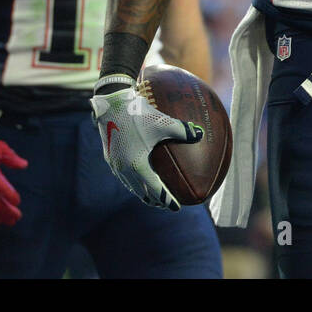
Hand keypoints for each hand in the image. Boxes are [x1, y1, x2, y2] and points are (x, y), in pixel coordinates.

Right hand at [90, 77, 198, 209]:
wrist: (111, 104)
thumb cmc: (138, 113)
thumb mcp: (164, 122)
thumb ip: (183, 131)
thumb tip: (201, 134)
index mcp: (137, 165)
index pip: (155, 190)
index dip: (166, 200)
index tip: (176, 208)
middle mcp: (124, 168)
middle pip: (141, 192)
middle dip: (155, 200)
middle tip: (166, 205)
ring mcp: (115, 164)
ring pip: (130, 185)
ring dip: (142, 193)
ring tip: (153, 196)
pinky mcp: (110, 156)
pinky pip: (123, 176)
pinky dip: (133, 182)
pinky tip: (138, 177)